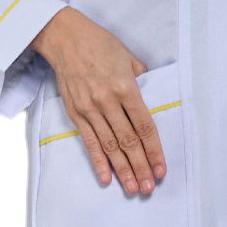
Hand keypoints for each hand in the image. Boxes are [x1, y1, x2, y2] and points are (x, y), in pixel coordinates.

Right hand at [33, 7, 166, 193]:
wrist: (65, 38)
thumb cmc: (99, 44)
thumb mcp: (129, 57)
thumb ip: (142, 80)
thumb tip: (151, 98)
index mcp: (125, 88)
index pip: (144, 126)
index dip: (154, 151)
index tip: (161, 168)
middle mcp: (108, 101)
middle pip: (128, 141)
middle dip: (140, 167)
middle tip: (149, 187)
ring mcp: (90, 109)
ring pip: (109, 146)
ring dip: (122, 169)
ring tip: (132, 188)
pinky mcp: (76, 113)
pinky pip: (89, 141)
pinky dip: (97, 161)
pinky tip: (106, 177)